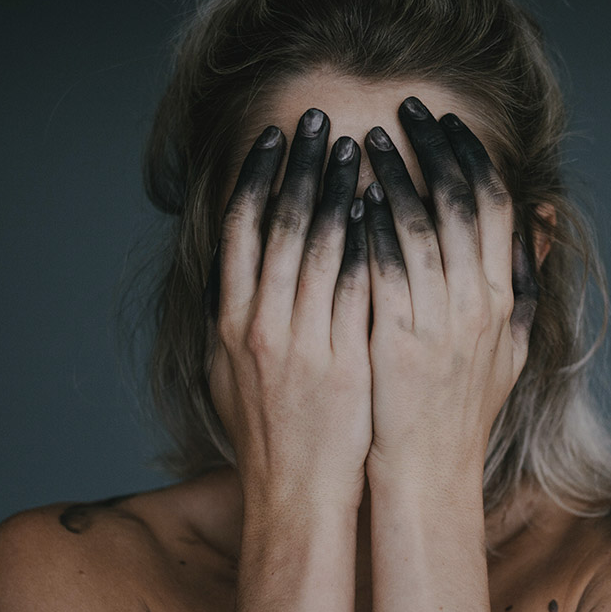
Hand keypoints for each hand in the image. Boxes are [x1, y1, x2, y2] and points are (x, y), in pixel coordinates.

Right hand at [204, 108, 371, 509]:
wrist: (295, 491)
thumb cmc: (266, 431)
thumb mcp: (228, 371)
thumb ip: (232, 316)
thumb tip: (234, 269)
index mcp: (230, 321)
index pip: (239, 230)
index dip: (255, 177)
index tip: (273, 139)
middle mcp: (259, 323)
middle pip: (279, 224)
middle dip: (300, 165)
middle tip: (318, 120)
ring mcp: (301, 341)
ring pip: (319, 245)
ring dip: (337, 189)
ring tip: (356, 148)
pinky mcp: (343, 358)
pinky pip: (357, 286)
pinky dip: (367, 241)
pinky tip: (382, 207)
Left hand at [361, 96, 540, 485]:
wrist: (427, 471)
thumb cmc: (463, 409)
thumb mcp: (511, 346)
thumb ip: (525, 280)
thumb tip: (541, 217)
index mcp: (503, 297)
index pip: (495, 205)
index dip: (472, 156)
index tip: (447, 124)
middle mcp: (478, 302)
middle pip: (460, 201)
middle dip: (434, 147)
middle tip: (407, 110)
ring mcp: (438, 320)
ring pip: (419, 224)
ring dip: (393, 175)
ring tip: (366, 142)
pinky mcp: (396, 338)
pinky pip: (382, 266)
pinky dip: (367, 226)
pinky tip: (347, 198)